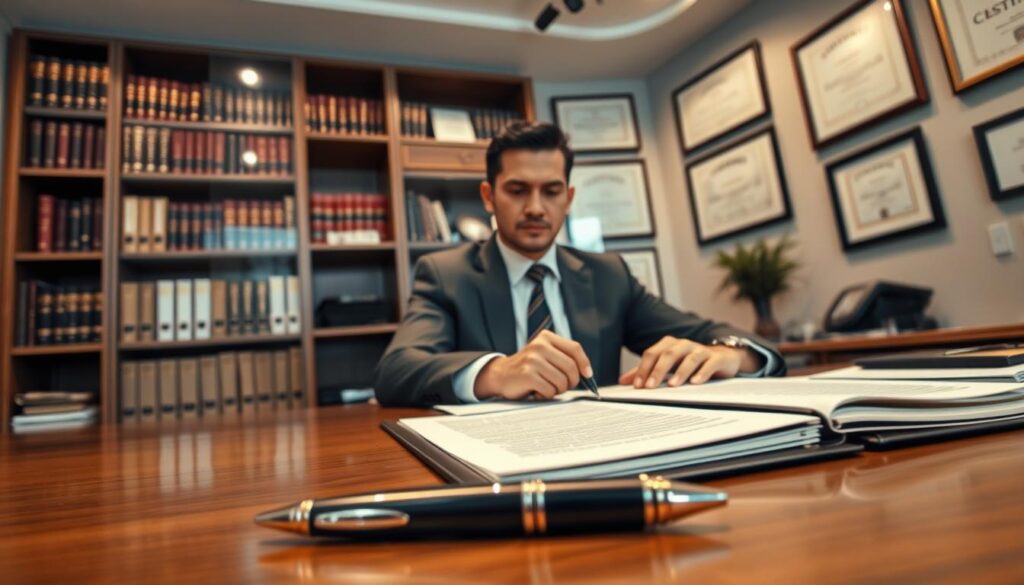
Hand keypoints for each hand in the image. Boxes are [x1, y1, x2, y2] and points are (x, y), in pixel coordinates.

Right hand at [474, 330, 592, 400]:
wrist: (501, 374)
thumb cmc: (528, 368)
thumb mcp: (545, 355)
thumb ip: (564, 358)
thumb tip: (587, 373)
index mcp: (546, 337)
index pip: (574, 348)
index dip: (584, 363)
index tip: (588, 375)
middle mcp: (539, 345)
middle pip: (571, 367)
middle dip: (571, 382)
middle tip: (563, 386)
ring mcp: (532, 359)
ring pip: (562, 381)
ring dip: (558, 390)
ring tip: (547, 387)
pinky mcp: (527, 374)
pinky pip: (550, 390)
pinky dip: (546, 395)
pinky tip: (537, 391)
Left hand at [617, 336, 759, 387]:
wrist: (722, 358)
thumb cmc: (690, 362)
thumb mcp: (668, 366)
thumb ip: (647, 372)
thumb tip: (623, 381)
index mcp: (669, 345)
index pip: (652, 354)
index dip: (643, 368)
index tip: (637, 385)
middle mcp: (684, 345)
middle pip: (668, 354)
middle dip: (658, 370)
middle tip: (650, 386)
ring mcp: (701, 350)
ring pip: (689, 358)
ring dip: (680, 372)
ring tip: (672, 385)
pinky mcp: (717, 358)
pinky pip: (709, 364)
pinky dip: (702, 372)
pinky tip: (696, 382)